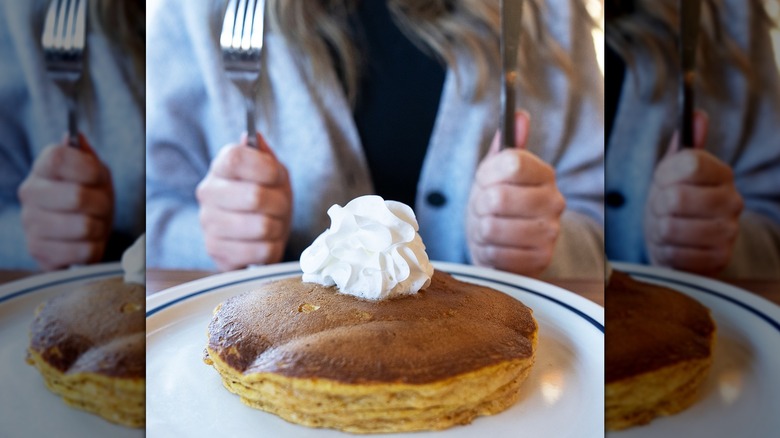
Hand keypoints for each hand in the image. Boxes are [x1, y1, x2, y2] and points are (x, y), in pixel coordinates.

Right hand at [17, 134, 113, 269]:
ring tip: (94, 225)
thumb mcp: (96, 173)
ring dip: (100, 227)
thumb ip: (87, 156)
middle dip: (102, 204)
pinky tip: (86, 242)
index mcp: (42, 168)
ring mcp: (30, 223)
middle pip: (77, 197)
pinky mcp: (38, 251)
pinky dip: (94, 248)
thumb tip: (74, 137)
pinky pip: (83, 252)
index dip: (86, 168)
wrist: (83, 232)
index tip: (97, 177)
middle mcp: (29, 193)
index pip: (58, 158)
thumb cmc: (91, 197)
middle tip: (101, 206)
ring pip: (84, 227)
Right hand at [196, 133, 291, 270]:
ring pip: (262, 227)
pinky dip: (272, 248)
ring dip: (278, 227)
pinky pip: (262, 252)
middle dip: (280, 203)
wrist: (259, 234)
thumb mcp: (273, 174)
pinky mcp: (217, 252)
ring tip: (273, 225)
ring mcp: (209, 224)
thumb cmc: (268, 198)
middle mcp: (208, 193)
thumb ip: (265, 156)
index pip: (235, 158)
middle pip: (255, 196)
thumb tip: (253, 137)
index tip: (276, 176)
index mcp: (220, 167)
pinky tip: (265, 243)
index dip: (264, 168)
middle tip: (280, 206)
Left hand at [467, 112, 564, 276]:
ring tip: (488, 228)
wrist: (502, 243)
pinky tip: (495, 247)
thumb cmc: (495, 204)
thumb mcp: (494, 172)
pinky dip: (486, 252)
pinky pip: (495, 254)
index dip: (487, 173)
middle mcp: (554, 201)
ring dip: (480, 230)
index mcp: (544, 173)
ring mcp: (550, 232)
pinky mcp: (540, 259)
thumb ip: (506, 145)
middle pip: (497, 198)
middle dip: (478, 205)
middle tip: (483, 208)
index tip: (483, 180)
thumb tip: (519, 116)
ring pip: (492, 227)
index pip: (511, 162)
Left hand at [644, 111, 742, 274]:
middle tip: (661, 209)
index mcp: (721, 173)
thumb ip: (684, 145)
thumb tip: (697, 115)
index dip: (665, 173)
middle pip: (675, 198)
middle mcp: (733, 201)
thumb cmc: (671, 204)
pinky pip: (674, 254)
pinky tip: (673, 247)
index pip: (690, 163)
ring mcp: (729, 231)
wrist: (679, 244)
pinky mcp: (719, 259)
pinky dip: (665, 251)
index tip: (662, 180)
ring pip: (670, 227)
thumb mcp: (672, 173)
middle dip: (656, 205)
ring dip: (658, 230)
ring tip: (665, 228)